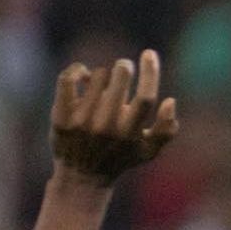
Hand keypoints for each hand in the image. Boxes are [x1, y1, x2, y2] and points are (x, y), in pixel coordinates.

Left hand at [49, 51, 178, 185]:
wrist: (81, 176)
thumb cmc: (120, 158)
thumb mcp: (149, 151)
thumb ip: (166, 129)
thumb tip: (170, 101)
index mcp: (131, 133)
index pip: (146, 97)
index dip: (150, 72)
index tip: (149, 54)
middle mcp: (106, 127)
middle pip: (120, 79)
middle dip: (124, 67)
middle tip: (124, 67)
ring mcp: (82, 121)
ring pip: (97, 77)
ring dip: (102, 75)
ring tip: (103, 84)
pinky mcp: (61, 116)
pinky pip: (68, 79)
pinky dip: (78, 71)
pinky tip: (84, 75)